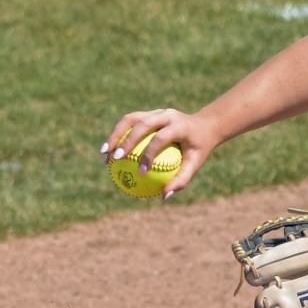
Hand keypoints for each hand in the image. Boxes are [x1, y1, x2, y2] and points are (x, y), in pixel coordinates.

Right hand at [100, 107, 217, 197]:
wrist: (203, 126)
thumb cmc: (199, 148)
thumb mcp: (196, 163)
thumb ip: (182, 179)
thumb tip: (164, 196)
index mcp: (180, 125)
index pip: (161, 137)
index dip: (149, 153)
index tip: (140, 171)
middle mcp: (166, 114)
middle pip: (142, 124)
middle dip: (126, 141)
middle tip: (116, 159)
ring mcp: (156, 111)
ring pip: (130, 119)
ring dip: (115, 135)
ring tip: (104, 153)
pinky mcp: (148, 113)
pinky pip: (129, 122)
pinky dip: (117, 135)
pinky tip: (109, 151)